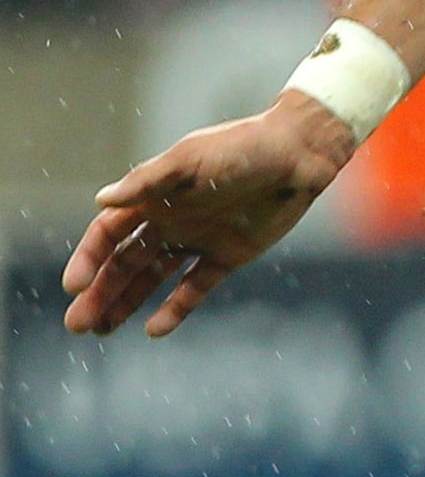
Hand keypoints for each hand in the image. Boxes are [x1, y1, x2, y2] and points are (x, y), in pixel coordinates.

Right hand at [62, 90, 357, 337]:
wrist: (298, 154)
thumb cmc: (241, 147)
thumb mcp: (191, 160)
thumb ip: (148, 181)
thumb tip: (102, 200)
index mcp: (152, 197)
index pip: (107, 234)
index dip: (89, 259)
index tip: (75, 287)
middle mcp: (169, 221)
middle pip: (123, 262)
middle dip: (99, 292)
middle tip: (77, 325)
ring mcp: (197, 240)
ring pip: (151, 278)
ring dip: (125, 302)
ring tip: (100, 330)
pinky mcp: (227, 256)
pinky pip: (194, 287)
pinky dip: (175, 308)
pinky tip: (154, 329)